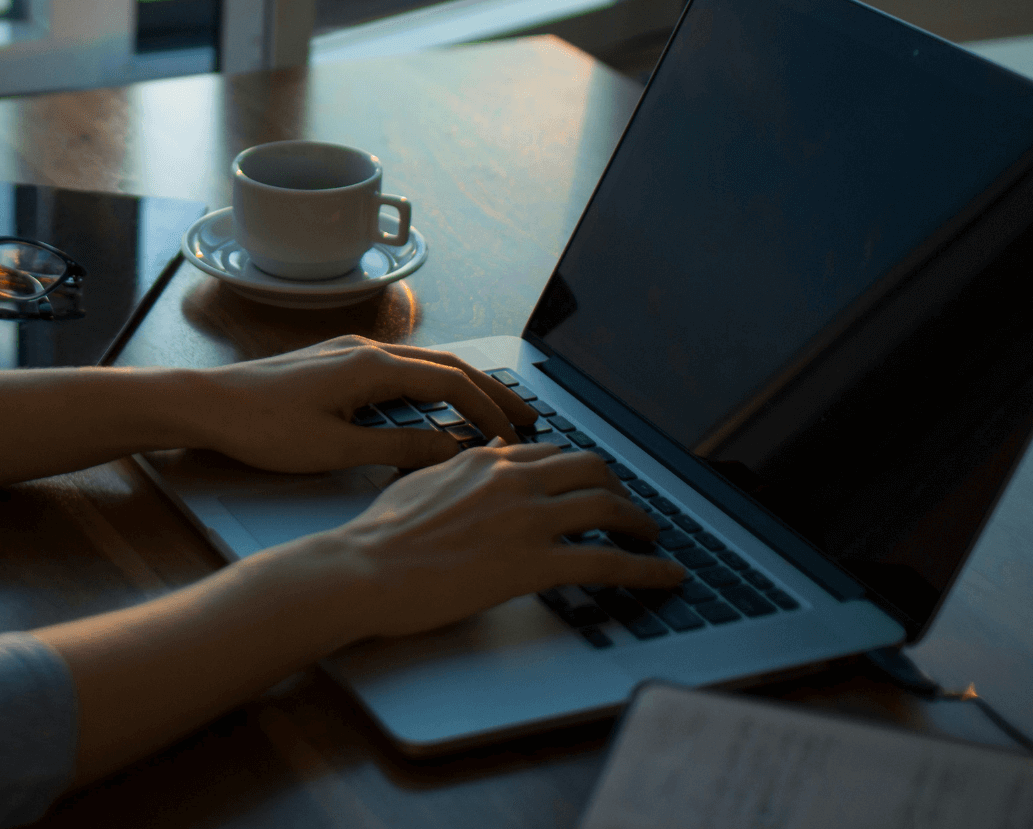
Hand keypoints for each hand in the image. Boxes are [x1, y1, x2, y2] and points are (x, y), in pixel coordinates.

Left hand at [188, 336, 537, 473]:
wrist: (207, 404)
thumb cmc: (262, 428)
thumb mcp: (335, 449)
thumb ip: (397, 449)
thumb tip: (451, 450)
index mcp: (371, 366)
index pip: (451, 383)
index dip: (489, 411)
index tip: (516, 439)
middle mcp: (366, 349)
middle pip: (447, 365)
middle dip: (491, 390)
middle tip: (529, 416)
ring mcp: (349, 352)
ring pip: (424, 364)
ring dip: (463, 386)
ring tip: (493, 412)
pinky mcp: (335, 362)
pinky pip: (399, 369)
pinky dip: (431, 385)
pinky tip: (436, 406)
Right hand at [305, 441, 684, 640]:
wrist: (364, 569)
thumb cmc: (379, 535)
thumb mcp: (419, 482)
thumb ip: (458, 469)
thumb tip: (481, 457)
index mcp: (486, 461)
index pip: (551, 454)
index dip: (581, 470)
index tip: (593, 484)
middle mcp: (513, 480)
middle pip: (591, 469)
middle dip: (619, 488)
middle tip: (629, 510)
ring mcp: (527, 520)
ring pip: (609, 507)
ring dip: (641, 524)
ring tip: (653, 539)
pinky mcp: (534, 563)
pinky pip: (609, 562)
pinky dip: (648, 570)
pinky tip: (668, 577)